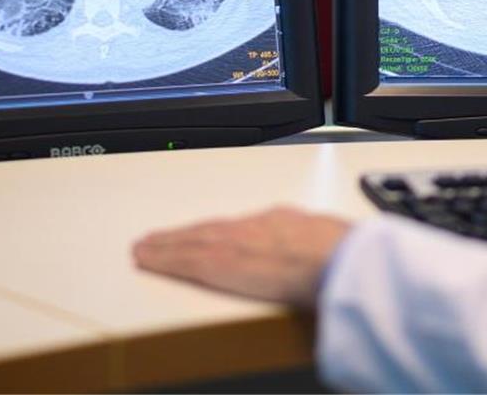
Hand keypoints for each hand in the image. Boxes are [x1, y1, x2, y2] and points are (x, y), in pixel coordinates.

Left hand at [131, 206, 351, 306]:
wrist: (336, 258)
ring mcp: (233, 244)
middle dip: (181, 235)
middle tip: (156, 238)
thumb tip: (315, 244)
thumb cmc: (341, 252)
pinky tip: (148, 259)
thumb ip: (311, 240)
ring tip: (145, 247)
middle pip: (207, 230)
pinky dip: (164, 259)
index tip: (200, 235)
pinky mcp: (221, 264)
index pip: (236, 227)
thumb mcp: (328, 236)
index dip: (214, 231)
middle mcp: (250, 228)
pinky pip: (185, 261)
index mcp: (277, 221)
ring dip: (166, 245)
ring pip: (190, 242)